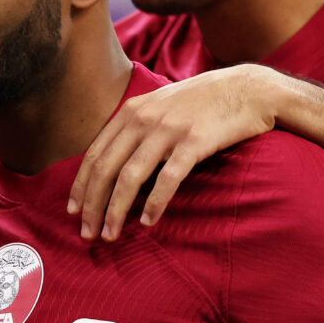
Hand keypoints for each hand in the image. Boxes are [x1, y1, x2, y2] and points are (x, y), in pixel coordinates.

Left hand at [68, 65, 277, 241]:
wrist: (250, 88)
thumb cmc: (204, 102)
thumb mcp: (160, 106)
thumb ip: (135, 127)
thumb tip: (113, 162)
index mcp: (131, 112)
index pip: (94, 154)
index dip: (80, 186)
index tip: (73, 211)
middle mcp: (143, 119)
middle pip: (105, 169)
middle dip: (92, 205)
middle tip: (86, 233)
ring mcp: (168, 130)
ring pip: (129, 177)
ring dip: (115, 210)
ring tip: (109, 234)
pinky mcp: (194, 142)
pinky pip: (167, 178)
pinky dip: (154, 203)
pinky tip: (148, 222)